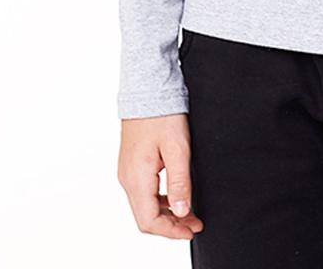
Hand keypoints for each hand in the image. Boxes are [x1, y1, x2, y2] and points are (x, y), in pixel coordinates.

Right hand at [118, 113, 204, 239]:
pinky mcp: (131, 165)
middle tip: (195, 224)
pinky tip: (176, 197)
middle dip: (171, 226)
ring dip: (166, 215)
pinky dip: (160, 201)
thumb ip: (180, 182)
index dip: (171, 232)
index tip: (192, 230)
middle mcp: (127, 178)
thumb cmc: (162, 114)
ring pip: (144, 206)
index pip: (149, 221)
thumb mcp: (178, 148)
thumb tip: (183, 212)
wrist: (148, 90)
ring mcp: (127, 172)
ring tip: (190, 214)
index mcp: (137, 177)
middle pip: (145, 218)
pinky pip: (143, 193)